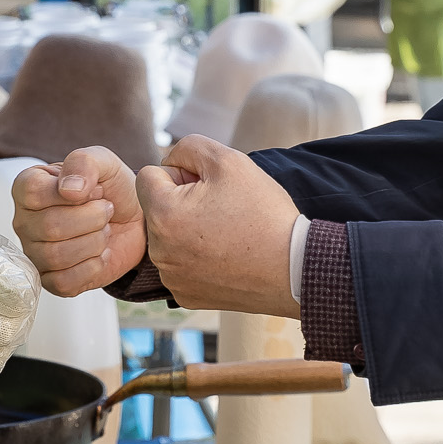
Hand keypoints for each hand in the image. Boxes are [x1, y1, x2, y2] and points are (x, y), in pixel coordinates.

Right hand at [11, 148, 144, 295]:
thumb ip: (83, 163)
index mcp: (28, 186)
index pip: (34, 192)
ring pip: (58, 255)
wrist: (135, 221)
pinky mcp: (51, 280)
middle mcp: (24, 221)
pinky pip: (64, 282)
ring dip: (95, 241)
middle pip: (50, 227)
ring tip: (104, 230)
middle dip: (92, 218)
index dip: (72, 194)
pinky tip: (100, 253)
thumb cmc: (112, 189)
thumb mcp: (104, 162)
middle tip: (107, 211)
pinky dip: (92, 267)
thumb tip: (68, 190)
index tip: (94, 190)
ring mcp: (35, 253)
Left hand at [137, 135, 300, 315]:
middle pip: (158, 209)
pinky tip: (227, 256)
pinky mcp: (186, 296)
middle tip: (223, 209)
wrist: (294, 268)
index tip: (209, 186)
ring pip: (169, 238)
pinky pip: (182, 265)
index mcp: (162, 215)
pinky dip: (198, 259)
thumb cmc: (263, 213)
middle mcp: (158, 251)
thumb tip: (169, 160)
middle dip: (182, 202)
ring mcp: (172, 277)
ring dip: (189, 230)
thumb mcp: (228, 160)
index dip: (179, 173)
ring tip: (228, 233)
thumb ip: (188, 147)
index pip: (148, 176)